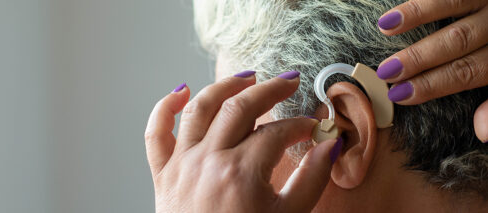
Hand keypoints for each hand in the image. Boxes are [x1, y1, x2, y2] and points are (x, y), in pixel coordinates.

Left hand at [145, 71, 341, 211]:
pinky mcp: (163, 176)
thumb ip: (311, 179)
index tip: (312, 128)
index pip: (277, 132)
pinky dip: (165, 107)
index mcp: (241, 172)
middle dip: (270, 90)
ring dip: (225, 87)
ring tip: (246, 78)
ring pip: (200, 108)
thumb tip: (331, 146)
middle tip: (289, 82)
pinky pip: (156, 133)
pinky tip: (181, 92)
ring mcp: (182, 165)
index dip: (300, 125)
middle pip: (241, 107)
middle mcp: (209, 161)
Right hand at [376, 0, 487, 141]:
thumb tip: (483, 133)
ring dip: (416, 14)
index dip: (431, 84)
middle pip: (457, 40)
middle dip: (418, 56)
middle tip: (385, 72)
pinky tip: (397, 10)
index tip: (399, 95)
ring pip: (453, 3)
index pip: (468, 71)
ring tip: (385, 27)